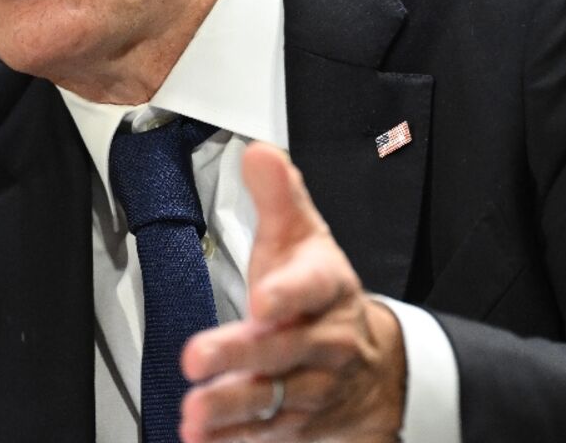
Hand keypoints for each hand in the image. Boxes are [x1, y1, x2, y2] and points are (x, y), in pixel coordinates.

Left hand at [179, 142, 406, 441]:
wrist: (371, 361)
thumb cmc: (320, 291)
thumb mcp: (305, 237)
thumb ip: (279, 196)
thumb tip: (259, 153)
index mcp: (327, 287)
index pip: (313, 286)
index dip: (289, 293)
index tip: (263, 298)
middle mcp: (323, 341)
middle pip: (285, 349)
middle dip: (241, 356)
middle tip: (197, 356)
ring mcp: (312, 386)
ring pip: (275, 399)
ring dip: (232, 408)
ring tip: (194, 412)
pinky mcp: (297, 423)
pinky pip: (267, 436)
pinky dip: (233, 442)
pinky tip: (200, 439)